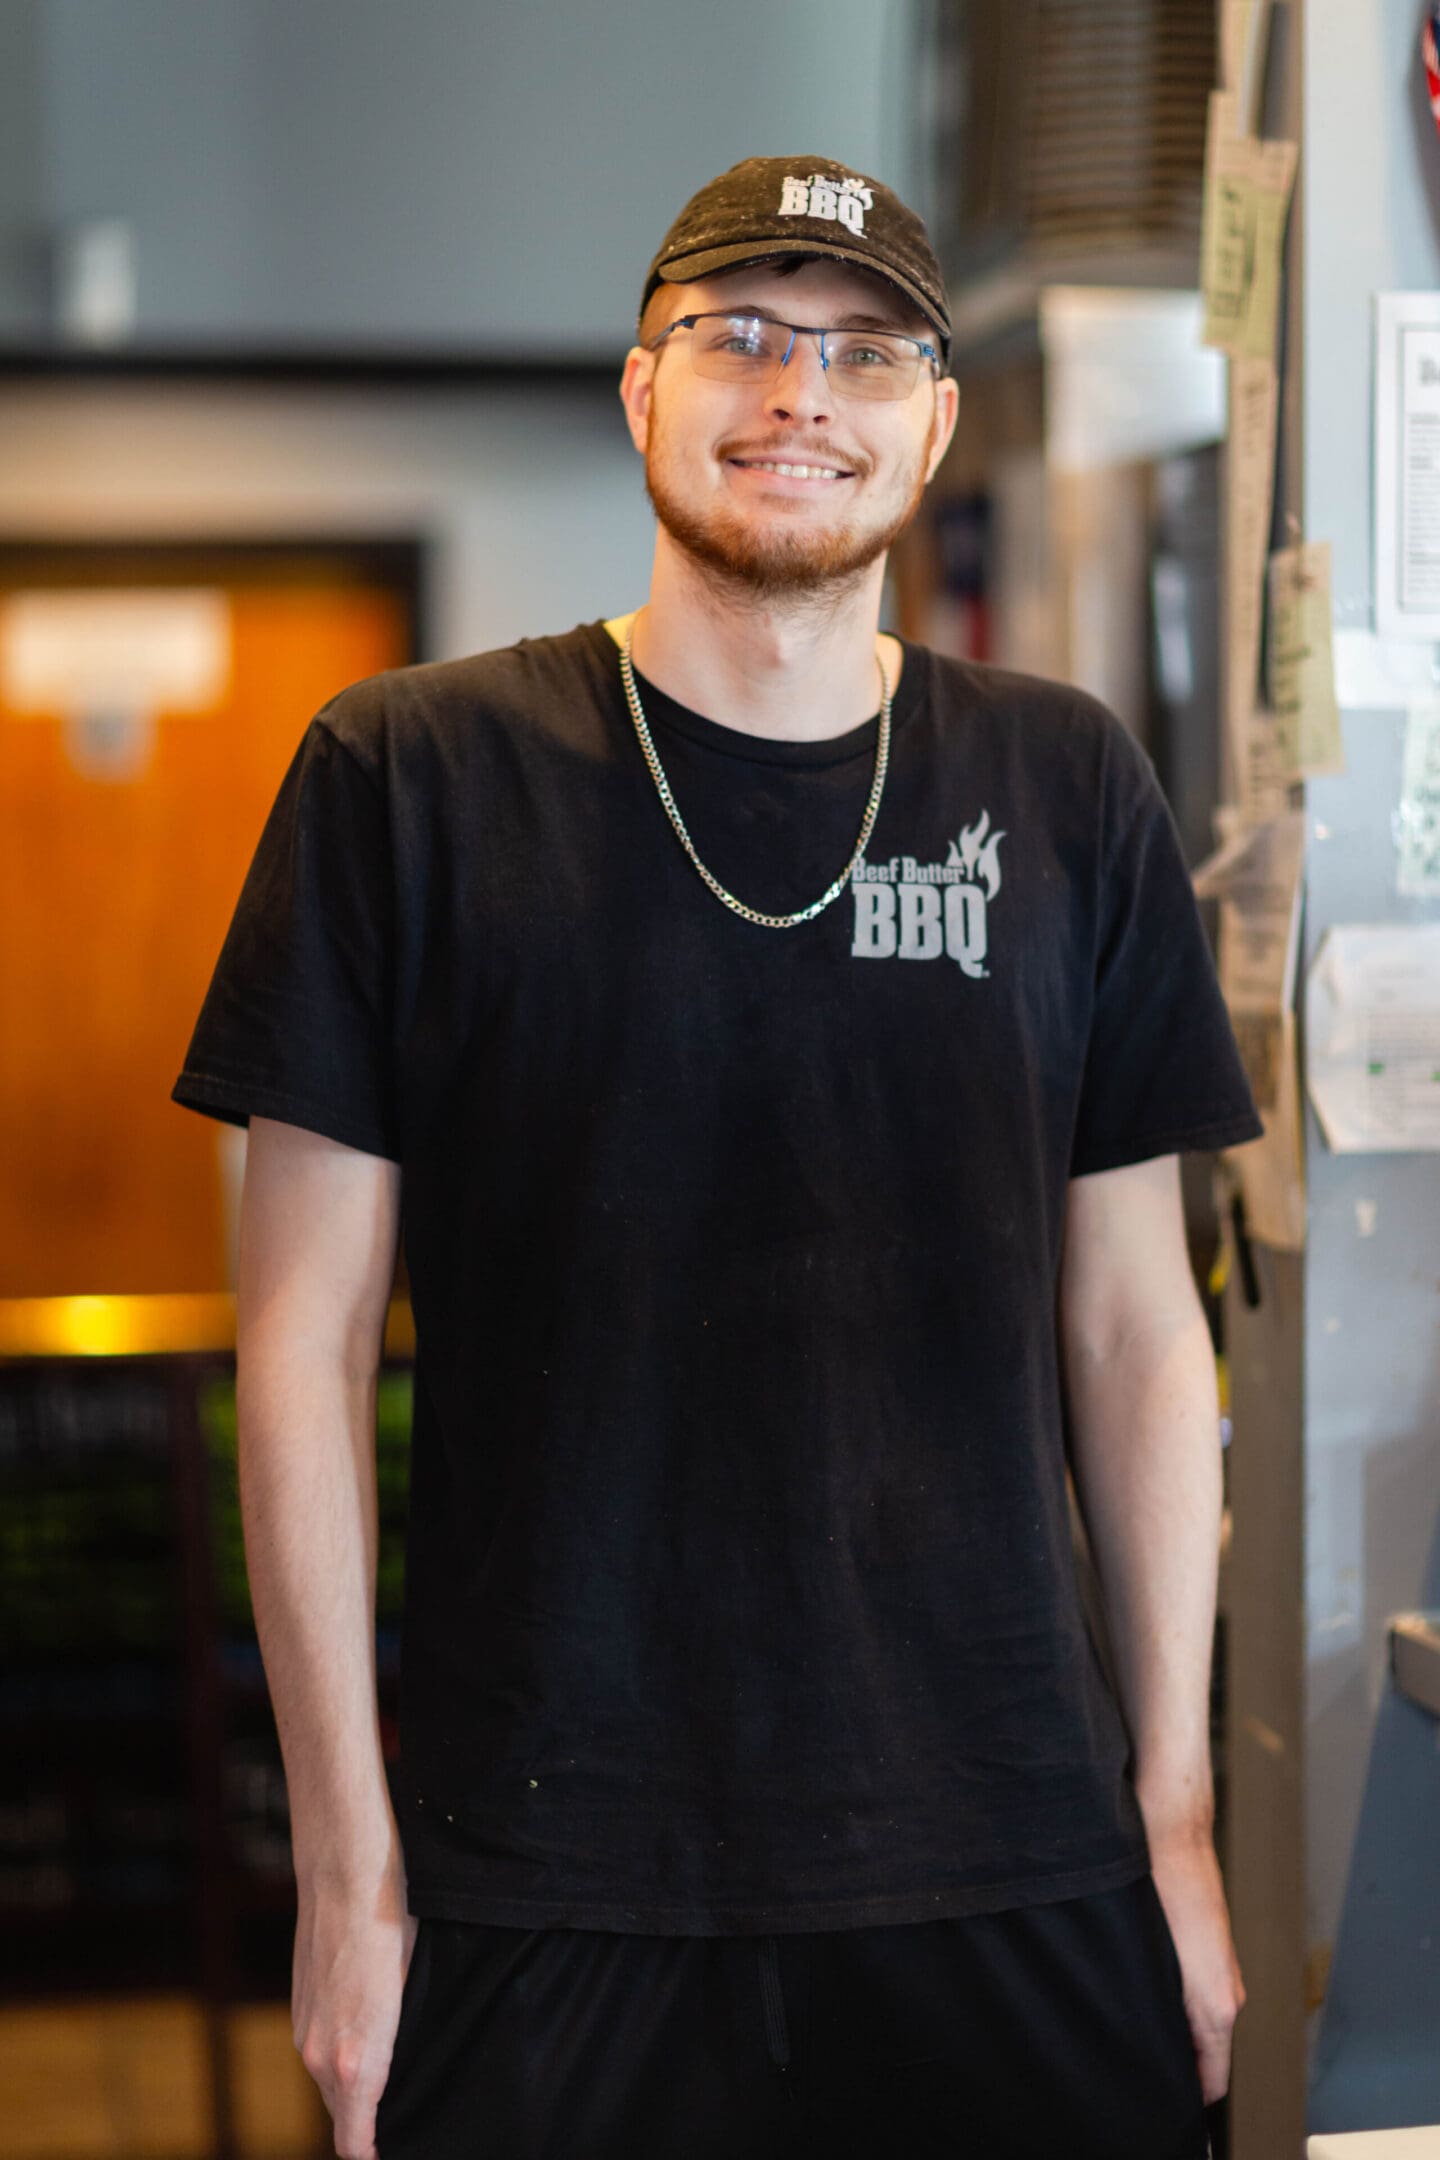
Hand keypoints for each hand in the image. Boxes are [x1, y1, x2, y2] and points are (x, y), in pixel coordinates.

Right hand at [292, 1869, 418, 2159]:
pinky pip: (320, 2053)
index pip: (354, 2142)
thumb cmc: (392, 1927)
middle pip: (344, 2117)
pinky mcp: (299, 2008)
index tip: (394, 2150)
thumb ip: (403, 2047)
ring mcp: (305, 2031)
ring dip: (355, 2089)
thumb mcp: (413, 1991)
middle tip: (406, 2115)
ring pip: (330, 2084)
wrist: (344, 1874)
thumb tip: (406, 2074)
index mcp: (356, 2062)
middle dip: (368, 2123)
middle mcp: (322, 2056)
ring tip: (392, 2076)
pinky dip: (340, 2058)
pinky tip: (370, 2034)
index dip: (374, 2155)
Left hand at [1148, 1827, 1245, 2104]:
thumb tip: (1160, 2046)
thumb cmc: (1162, 1887)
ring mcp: (1224, 1969)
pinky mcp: (1214, 1949)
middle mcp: (1229, 1991)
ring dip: (1180, 2031)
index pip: (1215, 2078)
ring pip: (1205, 2022)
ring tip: (1141, 2030)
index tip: (1164, 2101)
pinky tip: (1148, 1990)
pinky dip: (1181, 2004)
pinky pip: (1201, 1993)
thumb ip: (1166, 2014)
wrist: (1174, 1833)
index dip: (1190, 2095)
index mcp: (1218, 2005)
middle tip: (1142, 2066)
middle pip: (1211, 2052)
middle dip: (1182, 2065)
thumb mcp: (1156, 1961)